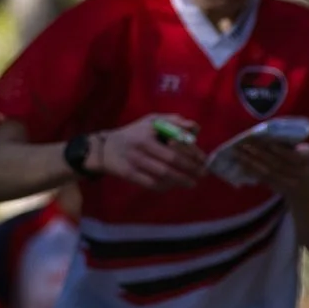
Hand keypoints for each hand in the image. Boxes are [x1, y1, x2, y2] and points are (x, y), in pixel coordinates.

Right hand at [86, 116, 204, 189]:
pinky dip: (165, 186)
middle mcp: (142, 145)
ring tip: (192, 183)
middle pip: (171, 160)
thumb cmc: (134, 133)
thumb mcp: (152, 121)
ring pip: (163, 174)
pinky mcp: (129, 174)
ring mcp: (134, 161)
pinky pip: (151, 184)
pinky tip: (173, 186)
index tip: (203, 160)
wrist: (105, 148)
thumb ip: (174, 121)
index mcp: (150, 130)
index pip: (177, 142)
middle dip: (191, 169)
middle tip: (203, 174)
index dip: (193, 153)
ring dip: (180, 180)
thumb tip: (195, 129)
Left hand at [230, 135, 308, 197]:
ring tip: (238, 153)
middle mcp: (301, 171)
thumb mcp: (299, 149)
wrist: (304, 184)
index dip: (283, 152)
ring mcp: (289, 182)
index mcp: (308, 157)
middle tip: (245, 144)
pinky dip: (251, 171)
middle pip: (278, 164)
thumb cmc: (298, 158)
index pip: (295, 156)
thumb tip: (261, 134)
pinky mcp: (277, 187)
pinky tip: (241, 164)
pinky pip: (262, 178)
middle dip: (260, 153)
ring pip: (268, 172)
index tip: (270, 144)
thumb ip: (286, 143)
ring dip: (251, 162)